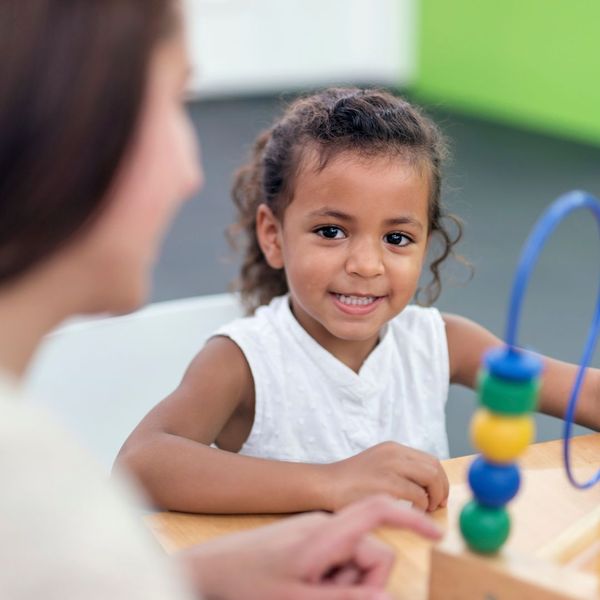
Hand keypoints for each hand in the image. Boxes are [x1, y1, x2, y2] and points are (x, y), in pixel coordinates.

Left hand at [179, 495, 441, 599]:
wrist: (206, 569)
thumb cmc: (245, 582)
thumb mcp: (299, 598)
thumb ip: (348, 595)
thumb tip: (386, 595)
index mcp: (326, 531)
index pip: (378, 510)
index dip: (411, 518)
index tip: (436, 533)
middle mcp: (324, 525)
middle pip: (370, 552)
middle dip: (359, 582)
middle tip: (321, 595)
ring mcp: (315, 532)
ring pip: (353, 561)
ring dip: (342, 584)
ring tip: (306, 592)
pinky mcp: (306, 541)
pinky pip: (336, 561)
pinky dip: (330, 580)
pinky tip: (303, 587)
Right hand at [324, 442, 448, 511]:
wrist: (326, 484)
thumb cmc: (350, 481)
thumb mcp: (377, 464)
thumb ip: (399, 469)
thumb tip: (426, 486)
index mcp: (393, 448)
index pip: (429, 460)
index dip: (440, 480)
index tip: (439, 496)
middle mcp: (394, 453)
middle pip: (434, 468)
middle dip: (441, 489)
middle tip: (437, 505)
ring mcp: (390, 467)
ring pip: (430, 479)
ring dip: (433, 498)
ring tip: (424, 510)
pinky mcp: (386, 484)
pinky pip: (417, 495)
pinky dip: (421, 507)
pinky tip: (411, 512)